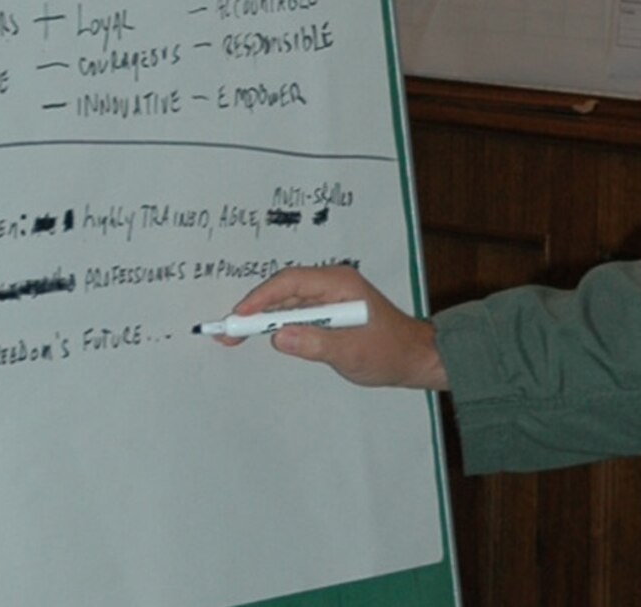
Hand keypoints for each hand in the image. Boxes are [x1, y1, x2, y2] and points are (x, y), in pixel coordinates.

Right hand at [219, 263, 448, 389]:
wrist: (413, 358)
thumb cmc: (389, 352)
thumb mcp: (352, 352)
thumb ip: (316, 344)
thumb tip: (280, 337)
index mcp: (340, 283)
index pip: (291, 282)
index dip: (261, 298)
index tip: (239, 316)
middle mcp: (333, 284)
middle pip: (284, 290)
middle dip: (254, 310)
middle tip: (227, 332)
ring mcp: (330, 296)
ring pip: (287, 302)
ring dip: (262, 319)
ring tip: (234, 337)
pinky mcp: (328, 311)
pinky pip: (296, 313)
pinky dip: (277, 325)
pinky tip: (261, 337)